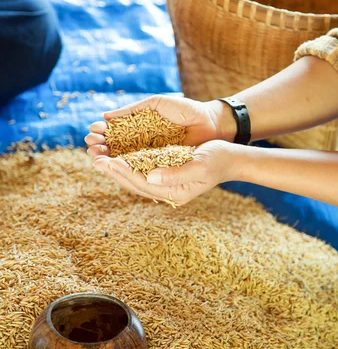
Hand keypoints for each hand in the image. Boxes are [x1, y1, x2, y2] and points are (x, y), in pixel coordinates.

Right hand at [85, 94, 235, 157]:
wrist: (210, 121)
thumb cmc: (185, 109)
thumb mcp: (156, 104)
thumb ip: (132, 111)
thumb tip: (105, 116)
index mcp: (140, 130)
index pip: (116, 136)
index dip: (103, 136)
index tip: (91, 134)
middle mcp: (144, 147)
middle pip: (118, 151)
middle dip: (102, 150)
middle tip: (90, 148)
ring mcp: (154, 159)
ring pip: (127, 163)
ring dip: (111, 161)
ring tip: (97, 157)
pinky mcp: (164, 170)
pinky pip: (144, 171)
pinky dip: (129, 170)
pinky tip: (116, 166)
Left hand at [92, 140, 237, 204]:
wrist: (231, 158)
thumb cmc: (219, 158)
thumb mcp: (200, 164)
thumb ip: (176, 173)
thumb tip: (149, 175)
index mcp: (175, 193)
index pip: (142, 184)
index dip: (123, 173)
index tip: (108, 161)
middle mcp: (168, 192)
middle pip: (134, 184)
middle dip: (114, 171)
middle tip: (95, 158)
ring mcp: (167, 185)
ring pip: (135, 179)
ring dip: (117, 169)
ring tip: (99, 157)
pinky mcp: (166, 175)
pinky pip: (141, 172)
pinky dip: (127, 164)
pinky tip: (116, 156)